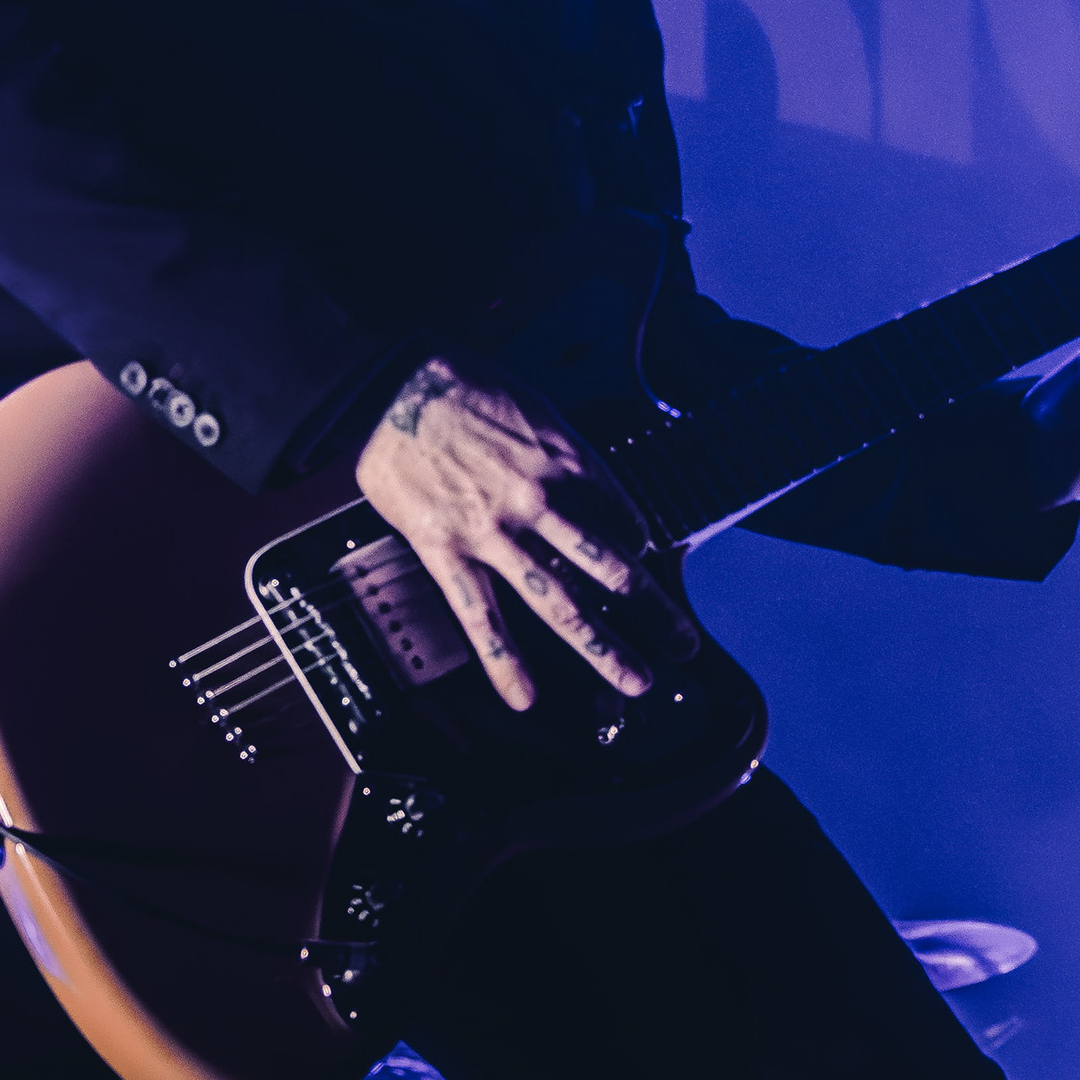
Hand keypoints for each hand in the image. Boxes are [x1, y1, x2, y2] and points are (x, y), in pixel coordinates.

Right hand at [353, 359, 695, 713]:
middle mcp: (542, 502)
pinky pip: (480, 616)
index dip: (638, 546)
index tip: (647, 563)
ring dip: (602, 647)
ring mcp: (496, 532)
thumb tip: (589, 496)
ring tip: (635, 681)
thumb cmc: (464, 388)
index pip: (623, 519)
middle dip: (655, 611)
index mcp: (567, 461)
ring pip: (560, 602)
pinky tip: (525, 696)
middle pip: (611, 568)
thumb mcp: (535, 409)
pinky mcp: (448, 550)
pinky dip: (504, 661)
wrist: (394, 384)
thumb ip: (563, 457)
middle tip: (685, 643)